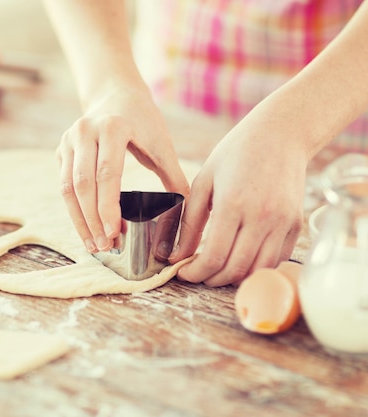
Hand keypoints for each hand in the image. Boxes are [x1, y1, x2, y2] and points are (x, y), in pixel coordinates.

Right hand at [56, 86, 189, 252]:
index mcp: (113, 128)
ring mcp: (69, 140)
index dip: (107, 206)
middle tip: (105, 246)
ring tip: (94, 245)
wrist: (115, 94)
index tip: (113, 232)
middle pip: (82, 184)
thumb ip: (174, 177)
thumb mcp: (162, 143)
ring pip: (67, 188)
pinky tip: (86, 229)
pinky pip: (64, 185)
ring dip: (79, 220)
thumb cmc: (143, 121)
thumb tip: (189, 215)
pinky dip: (74, 210)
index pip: (106, 173)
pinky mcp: (61, 150)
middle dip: (92, 220)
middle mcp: (85, 132)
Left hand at [169, 107, 307, 285]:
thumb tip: (176, 255)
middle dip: (211, 279)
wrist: (281, 134)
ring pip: (257, 270)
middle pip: (235, 270)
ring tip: (217, 269)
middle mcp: (262, 217)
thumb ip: (189, 222)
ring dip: (233, 277)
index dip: (195, 273)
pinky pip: (276, 260)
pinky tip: (240, 257)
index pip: (213, 257)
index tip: (183, 272)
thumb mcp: (204, 182)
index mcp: (233, 204)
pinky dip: (256, 267)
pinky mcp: (296, 224)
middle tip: (197, 273)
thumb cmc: (236, 153)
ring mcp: (283, 223)